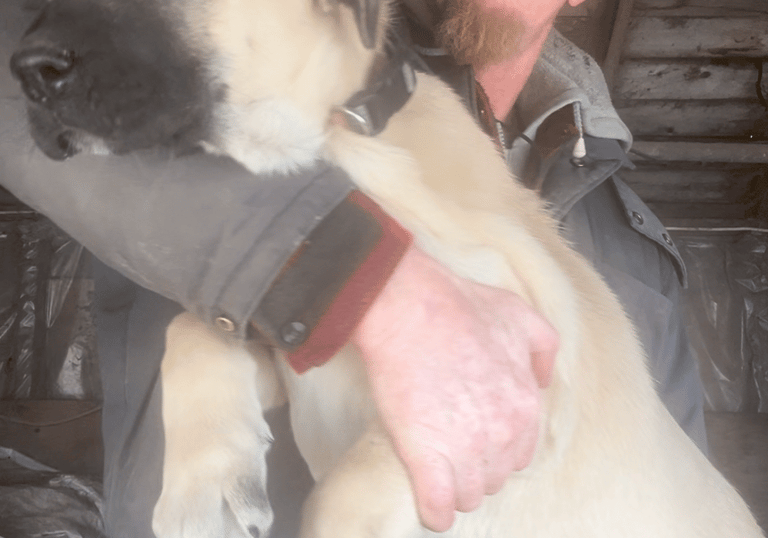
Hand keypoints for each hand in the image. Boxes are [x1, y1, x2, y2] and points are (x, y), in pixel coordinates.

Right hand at [352, 246, 557, 531]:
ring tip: (440, 473)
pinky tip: (432, 509)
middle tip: (455, 449)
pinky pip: (437, 507)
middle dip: (478, 468)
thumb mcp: (519, 315)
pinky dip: (435, 512)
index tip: (479, 439)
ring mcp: (464, 449)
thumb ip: (542, 351)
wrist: (411, 308)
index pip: (520, 452)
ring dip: (456, 488)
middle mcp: (502, 434)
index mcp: (525, 405)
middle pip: (495, 476)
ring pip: (469, 494)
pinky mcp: (426, 457)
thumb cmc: (460, 307)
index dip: (498, 448)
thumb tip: (543, 380)